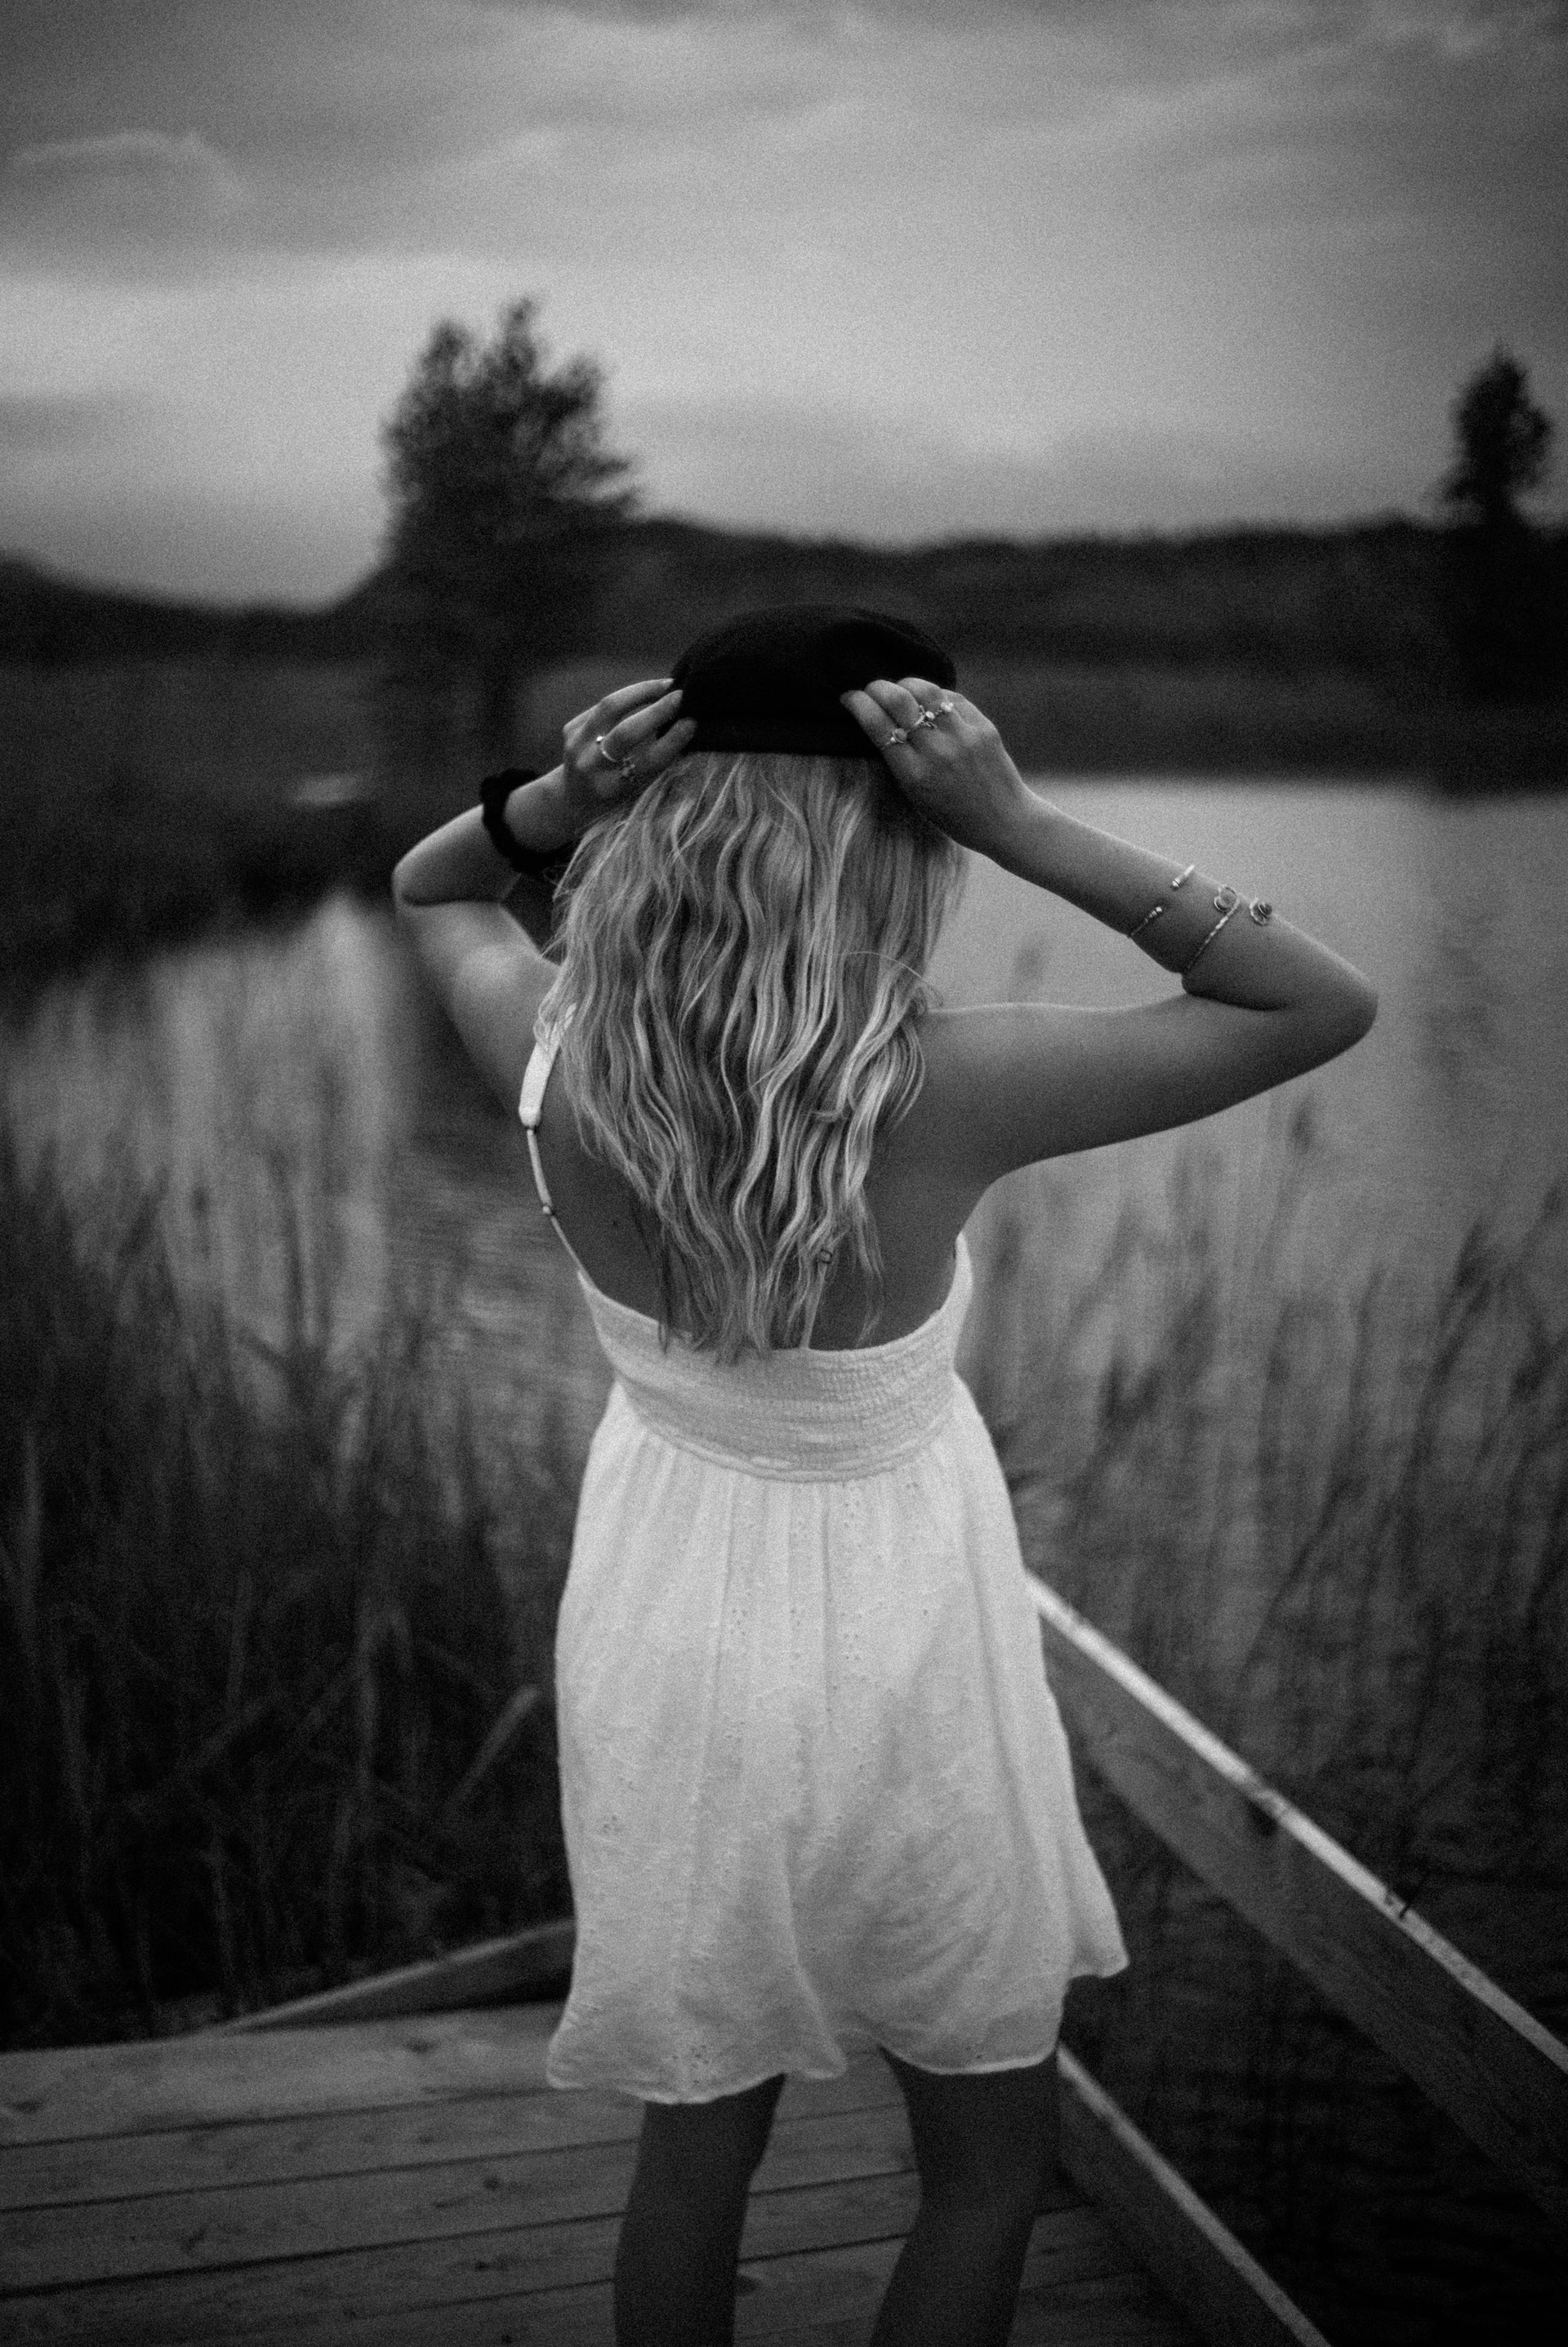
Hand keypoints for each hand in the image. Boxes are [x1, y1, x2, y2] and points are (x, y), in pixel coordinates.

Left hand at [559, 677, 695, 830]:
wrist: (570, 798)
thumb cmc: (613, 798)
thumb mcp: (635, 790)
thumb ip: (654, 762)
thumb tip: (684, 726)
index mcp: (610, 788)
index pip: (646, 762)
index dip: (671, 741)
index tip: (691, 722)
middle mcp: (589, 767)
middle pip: (626, 732)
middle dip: (657, 711)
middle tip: (682, 696)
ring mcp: (575, 745)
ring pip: (610, 706)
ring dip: (642, 691)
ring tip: (665, 685)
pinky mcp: (569, 729)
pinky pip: (602, 706)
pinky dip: (626, 698)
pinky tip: (644, 692)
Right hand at [839, 678, 1035, 858]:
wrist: (1004, 821)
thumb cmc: (954, 816)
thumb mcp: (916, 797)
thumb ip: (899, 761)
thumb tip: (879, 719)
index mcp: (914, 776)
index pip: (877, 726)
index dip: (858, 704)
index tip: (849, 697)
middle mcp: (937, 753)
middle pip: (898, 700)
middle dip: (877, 687)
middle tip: (871, 688)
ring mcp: (963, 737)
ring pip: (926, 690)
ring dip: (905, 683)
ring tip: (900, 688)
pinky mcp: (984, 727)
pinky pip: (952, 698)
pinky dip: (935, 695)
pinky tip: (929, 700)